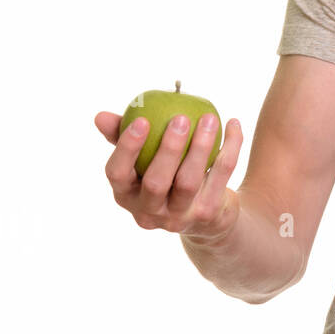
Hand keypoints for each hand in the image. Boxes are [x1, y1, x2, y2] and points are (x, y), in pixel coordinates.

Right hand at [95, 109, 244, 241]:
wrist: (208, 216)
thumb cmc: (167, 177)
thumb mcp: (143, 160)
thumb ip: (123, 138)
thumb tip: (101, 117)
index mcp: (126, 195)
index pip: (118, 174)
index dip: (126, 148)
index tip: (141, 120)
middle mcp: (148, 211)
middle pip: (156, 182)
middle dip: (168, 149)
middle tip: (180, 118)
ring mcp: (179, 217)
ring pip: (189, 182)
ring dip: (200, 147)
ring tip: (209, 118)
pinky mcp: (207, 213)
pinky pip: (221, 175)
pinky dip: (230, 148)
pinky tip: (234, 124)